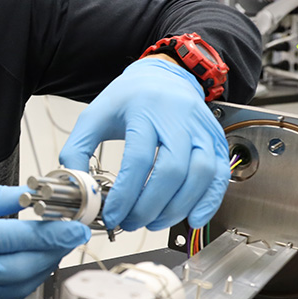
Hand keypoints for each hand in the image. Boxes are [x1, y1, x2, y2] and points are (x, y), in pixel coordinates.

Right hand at [0, 183, 89, 298]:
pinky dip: (23, 281)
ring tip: (53, 246)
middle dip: (52, 251)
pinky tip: (30, 263)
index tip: (73, 225)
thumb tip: (28, 197)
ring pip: (16, 287)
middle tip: (71, 234)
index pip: (12, 238)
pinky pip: (2, 297)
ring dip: (41, 267)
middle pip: (20, 268)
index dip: (48, 233)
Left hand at [59, 57, 228, 231]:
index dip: (125, 194)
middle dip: (151, 206)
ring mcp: (201, 129)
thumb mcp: (95, 116)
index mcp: (144, 110)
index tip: (112, 215)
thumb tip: (77, 185)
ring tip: (154, 222)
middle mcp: (178, 118)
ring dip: (178, 208)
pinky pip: (221, 176)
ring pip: (201, 175)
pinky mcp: (216, 141)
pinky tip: (191, 218)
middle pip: (172, 170)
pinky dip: (209, 202)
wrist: (165, 75)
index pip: (138, 159)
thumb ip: (78, 149)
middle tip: (132, 223)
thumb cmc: (131, 98)